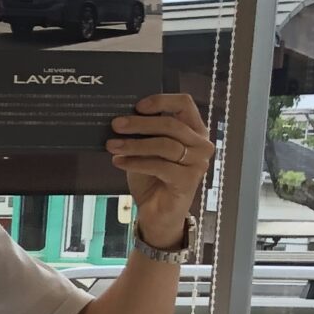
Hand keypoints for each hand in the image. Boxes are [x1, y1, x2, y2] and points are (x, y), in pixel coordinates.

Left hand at [105, 94, 213, 247]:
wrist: (157, 213)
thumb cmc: (152, 178)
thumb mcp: (145, 150)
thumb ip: (143, 133)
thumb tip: (121, 116)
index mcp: (194, 130)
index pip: (185, 104)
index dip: (161, 101)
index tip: (137, 106)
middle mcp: (201, 144)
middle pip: (171, 124)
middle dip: (140, 123)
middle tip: (115, 124)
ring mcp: (198, 163)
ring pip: (165, 145)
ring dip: (134, 144)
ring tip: (111, 145)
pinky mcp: (188, 180)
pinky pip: (159, 166)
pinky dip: (136, 162)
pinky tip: (119, 161)